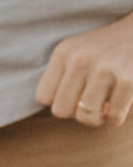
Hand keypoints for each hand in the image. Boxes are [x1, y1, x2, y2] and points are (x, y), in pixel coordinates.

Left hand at [37, 14, 132, 128]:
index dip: (59, 102)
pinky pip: (113, 116)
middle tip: (90, 104)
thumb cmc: (108, 47)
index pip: (43, 98)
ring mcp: (104, 69)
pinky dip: (114, 119)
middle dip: (76, 112)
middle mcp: (80, 59)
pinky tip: (118, 108)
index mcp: (64, 52)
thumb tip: (59, 111)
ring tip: (104, 109)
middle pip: (61, 111)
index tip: (75, 96)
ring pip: (86, 116)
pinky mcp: (128, 79)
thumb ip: (62, 75)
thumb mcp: (78, 50)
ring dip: (96, 118)